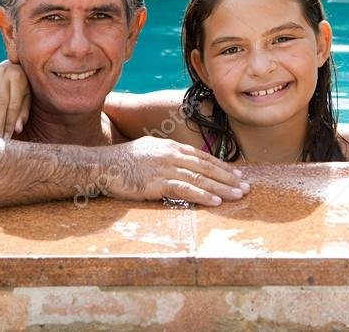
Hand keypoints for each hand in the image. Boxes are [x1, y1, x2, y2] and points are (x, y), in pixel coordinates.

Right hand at [0, 61, 30, 139]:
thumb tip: (18, 129)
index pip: (13, 104)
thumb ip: (23, 112)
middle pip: (1, 99)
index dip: (10, 122)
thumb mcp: (26, 98)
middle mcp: (6, 71)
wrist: (13, 68)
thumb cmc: (20, 88)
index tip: (7, 137)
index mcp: (19, 77)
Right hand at [97, 137, 248, 205]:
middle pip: (207, 167)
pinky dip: (202, 196)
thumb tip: (183, 163)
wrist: (102, 165)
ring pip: (200, 179)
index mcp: (170, 146)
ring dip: (222, 188)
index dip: (222, 166)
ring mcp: (165, 168)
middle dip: (229, 177)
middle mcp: (171, 155)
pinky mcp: (157, 183)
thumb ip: (167, 155)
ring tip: (238, 195)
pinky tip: (215, 201)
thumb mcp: (149, 150)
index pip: (203, 157)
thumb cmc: (123, 161)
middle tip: (246, 186)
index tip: (237, 174)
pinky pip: (185, 190)